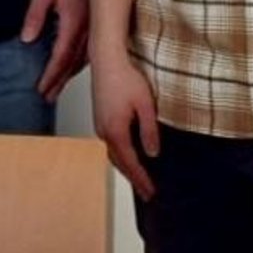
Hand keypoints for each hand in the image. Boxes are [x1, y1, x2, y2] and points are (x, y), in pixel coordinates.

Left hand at [20, 0, 88, 101]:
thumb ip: (34, 16)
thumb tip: (27, 39)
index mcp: (74, 23)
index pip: (60, 57)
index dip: (50, 76)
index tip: (40, 89)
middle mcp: (88, 30)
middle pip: (73, 64)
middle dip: (59, 82)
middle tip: (47, 97)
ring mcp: (95, 29)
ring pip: (83, 60)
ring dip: (69, 76)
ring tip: (57, 89)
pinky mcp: (97, 25)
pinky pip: (89, 51)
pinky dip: (78, 64)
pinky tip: (73, 69)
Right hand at [90, 50, 160, 200]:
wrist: (106, 60)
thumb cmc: (125, 78)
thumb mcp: (146, 105)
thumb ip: (149, 131)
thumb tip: (153, 152)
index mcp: (116, 131)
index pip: (130, 163)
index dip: (141, 180)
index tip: (150, 192)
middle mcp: (103, 131)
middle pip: (119, 163)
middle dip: (133, 178)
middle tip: (146, 192)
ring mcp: (99, 125)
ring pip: (113, 154)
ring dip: (125, 167)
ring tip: (138, 177)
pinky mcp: (100, 118)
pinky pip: (110, 144)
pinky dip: (119, 155)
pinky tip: (127, 154)